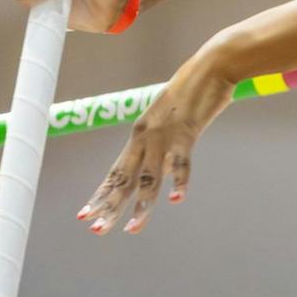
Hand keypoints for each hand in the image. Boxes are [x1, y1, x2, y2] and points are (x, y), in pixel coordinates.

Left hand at [76, 51, 235, 234]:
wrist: (211, 65)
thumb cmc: (193, 90)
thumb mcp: (171, 118)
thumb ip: (165, 144)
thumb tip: (165, 170)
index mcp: (140, 133)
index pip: (115, 172)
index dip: (101, 195)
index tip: (85, 216)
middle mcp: (146, 136)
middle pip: (125, 179)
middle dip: (110, 206)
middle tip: (96, 230)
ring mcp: (165, 135)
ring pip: (150, 177)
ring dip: (141, 206)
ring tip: (132, 229)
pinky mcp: (187, 132)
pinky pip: (181, 162)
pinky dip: (179, 182)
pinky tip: (175, 199)